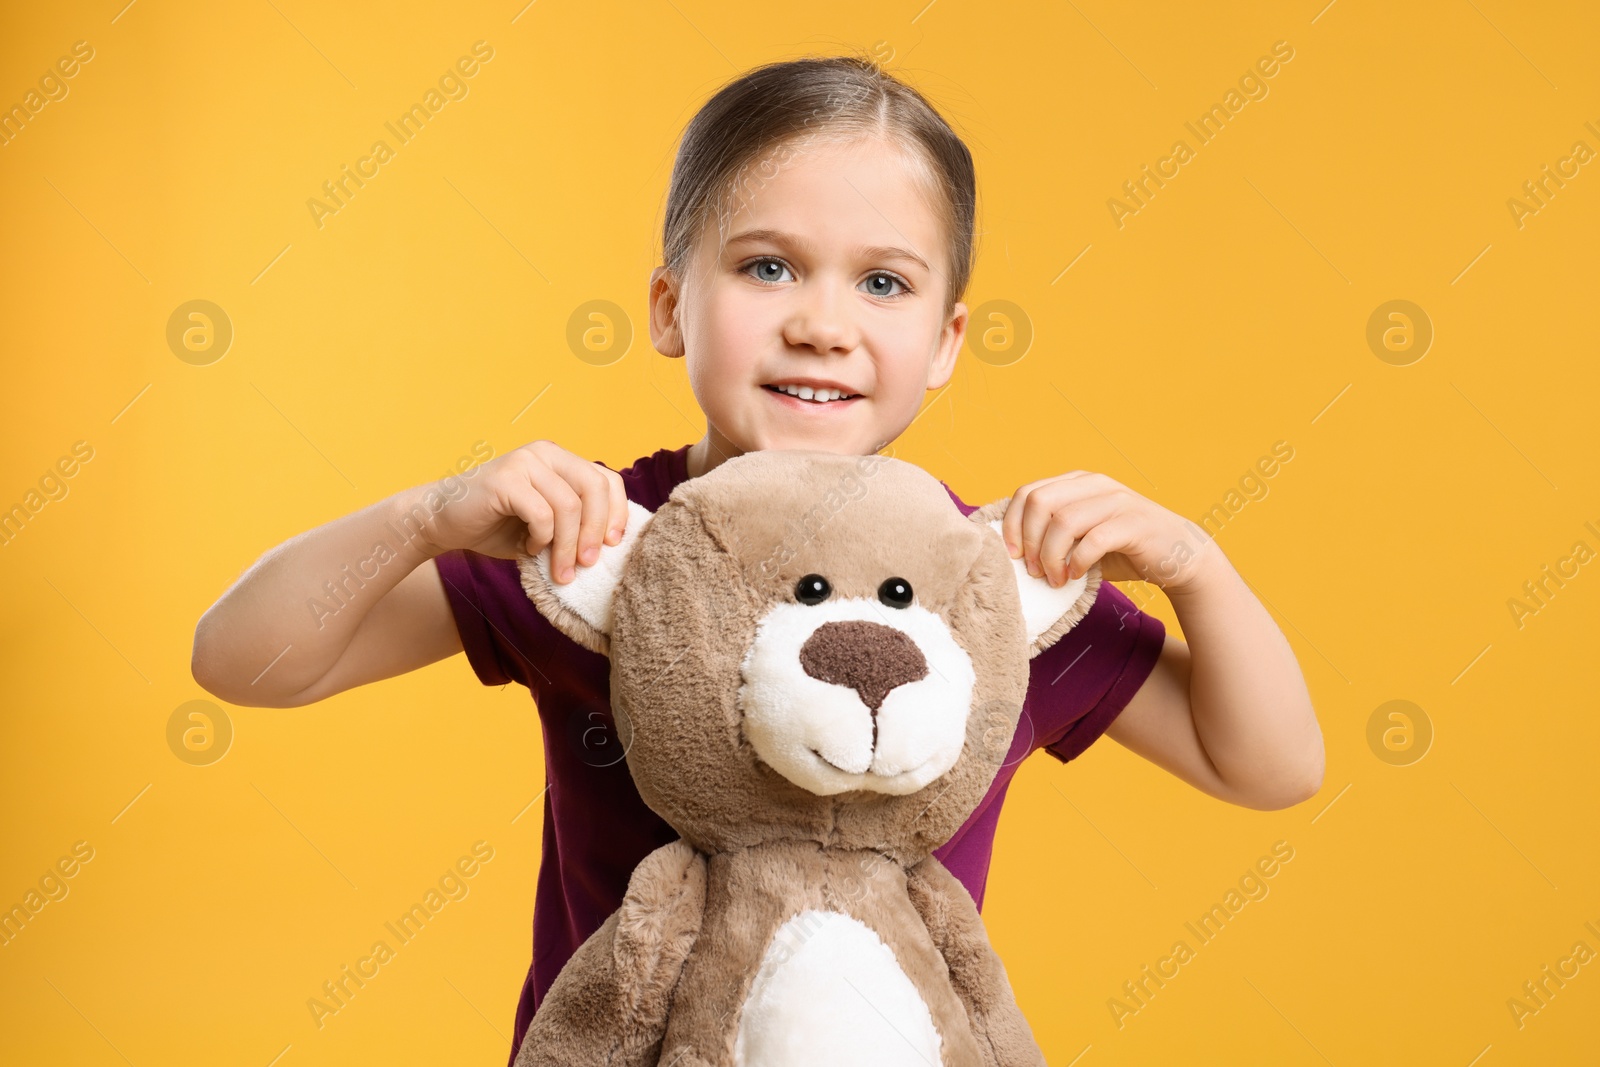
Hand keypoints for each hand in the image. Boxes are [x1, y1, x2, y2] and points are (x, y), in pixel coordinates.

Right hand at [415, 440, 627, 582]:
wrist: (441, 522)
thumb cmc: (495, 525)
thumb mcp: (545, 524)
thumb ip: (574, 524)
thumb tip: (610, 546)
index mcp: (560, 460)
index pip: (606, 479)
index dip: (617, 513)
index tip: (612, 545)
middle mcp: (545, 453)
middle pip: (594, 488)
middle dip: (595, 531)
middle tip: (587, 564)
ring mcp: (525, 462)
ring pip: (569, 506)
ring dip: (567, 545)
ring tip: (559, 569)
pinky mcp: (506, 479)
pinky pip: (542, 514)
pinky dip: (541, 538)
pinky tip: (529, 548)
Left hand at [1000, 471, 1221, 594]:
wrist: (1178, 556)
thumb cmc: (1122, 551)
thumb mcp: (1081, 538)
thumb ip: (1053, 536)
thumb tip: (1012, 553)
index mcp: (1078, 483)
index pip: (1028, 492)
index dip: (1012, 524)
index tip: (1013, 555)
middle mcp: (1095, 484)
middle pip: (1040, 502)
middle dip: (1030, 541)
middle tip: (1034, 571)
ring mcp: (1116, 500)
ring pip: (1063, 522)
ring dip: (1051, 557)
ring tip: (1055, 579)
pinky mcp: (1133, 523)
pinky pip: (1093, 540)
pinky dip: (1078, 562)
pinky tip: (1078, 575)